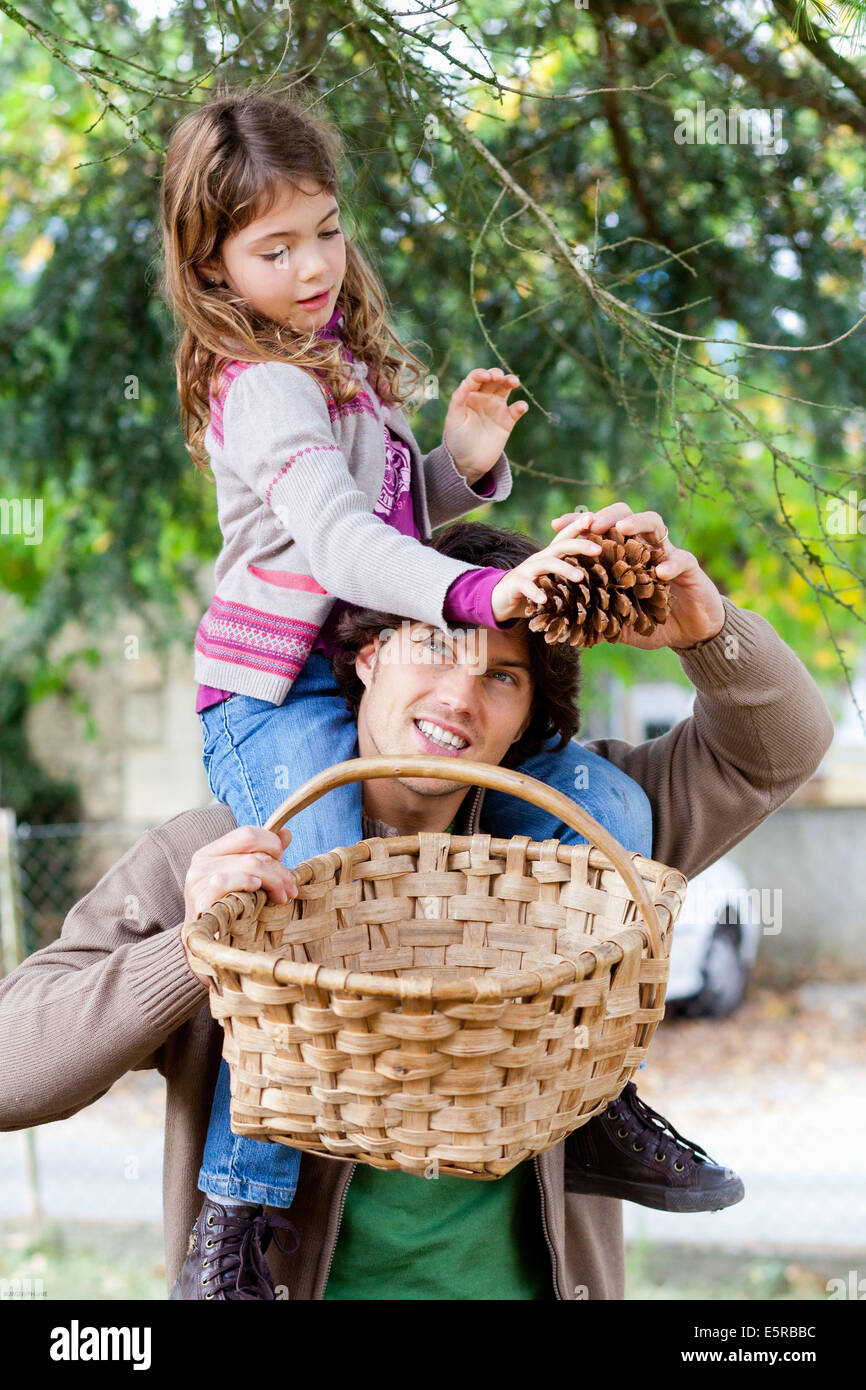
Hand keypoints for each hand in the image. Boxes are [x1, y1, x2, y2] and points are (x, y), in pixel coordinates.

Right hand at [180, 825, 297, 987]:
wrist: (204, 950)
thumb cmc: (229, 912)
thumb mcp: (246, 880)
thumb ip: (264, 855)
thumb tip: (286, 833)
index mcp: (211, 853)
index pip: (247, 833)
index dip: (272, 844)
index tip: (283, 862)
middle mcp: (201, 863)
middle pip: (253, 852)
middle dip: (280, 869)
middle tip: (291, 888)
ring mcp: (198, 881)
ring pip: (249, 865)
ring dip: (274, 880)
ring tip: (283, 897)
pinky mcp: (201, 900)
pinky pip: (228, 881)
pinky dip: (247, 882)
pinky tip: (258, 892)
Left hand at [443, 367, 527, 486]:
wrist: (467, 463)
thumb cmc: (457, 440)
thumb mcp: (453, 420)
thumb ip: (458, 400)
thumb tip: (465, 382)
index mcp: (468, 395)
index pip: (475, 379)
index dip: (481, 374)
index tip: (485, 377)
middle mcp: (483, 398)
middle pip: (493, 380)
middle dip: (497, 374)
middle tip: (498, 377)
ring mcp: (496, 408)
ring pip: (505, 389)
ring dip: (510, 382)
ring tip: (514, 382)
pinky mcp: (507, 421)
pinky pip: (516, 410)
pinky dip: (520, 406)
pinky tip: (521, 407)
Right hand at [490, 530, 603, 623]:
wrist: (499, 599)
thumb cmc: (532, 591)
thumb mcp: (550, 580)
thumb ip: (568, 577)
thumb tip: (598, 579)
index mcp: (548, 556)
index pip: (564, 537)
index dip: (577, 526)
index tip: (593, 517)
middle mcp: (538, 559)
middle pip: (560, 546)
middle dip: (579, 545)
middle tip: (598, 549)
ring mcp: (525, 570)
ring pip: (546, 564)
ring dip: (564, 569)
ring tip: (579, 577)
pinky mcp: (514, 584)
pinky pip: (525, 586)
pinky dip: (535, 593)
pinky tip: (545, 600)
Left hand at [549, 503, 725, 649]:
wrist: (691, 633)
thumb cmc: (653, 621)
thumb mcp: (620, 622)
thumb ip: (598, 619)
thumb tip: (566, 629)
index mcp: (624, 556)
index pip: (600, 531)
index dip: (578, 524)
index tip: (556, 525)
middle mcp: (644, 548)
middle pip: (626, 515)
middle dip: (608, 515)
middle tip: (592, 524)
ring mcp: (668, 553)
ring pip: (655, 524)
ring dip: (637, 523)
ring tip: (622, 530)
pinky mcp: (689, 568)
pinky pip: (681, 559)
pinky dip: (670, 563)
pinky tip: (659, 572)